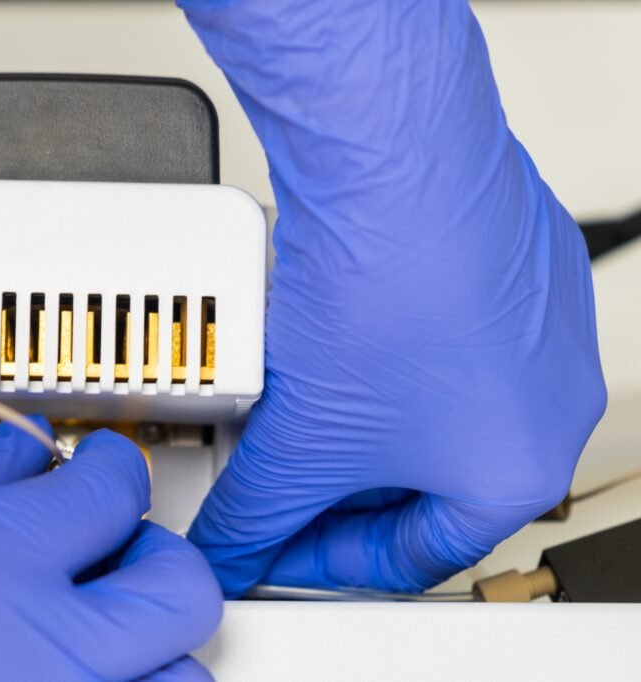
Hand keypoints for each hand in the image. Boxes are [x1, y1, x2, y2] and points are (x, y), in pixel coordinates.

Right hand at [0, 420, 220, 679]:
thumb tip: (28, 454)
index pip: (109, 492)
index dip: (111, 465)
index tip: (99, 467)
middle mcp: (21, 662)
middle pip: (176, 591)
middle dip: (152, 551)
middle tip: (112, 538)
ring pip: (177, 681)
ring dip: (149, 641)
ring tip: (95, 619)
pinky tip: (58, 664)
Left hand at [182, 0, 605, 595]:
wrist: (395, 161)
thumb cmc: (387, 293)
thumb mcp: (299, 441)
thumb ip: (257, 516)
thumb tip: (232, 548)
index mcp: (517, 472)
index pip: (411, 554)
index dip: (328, 563)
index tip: (279, 551)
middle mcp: (546, 403)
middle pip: (419, 479)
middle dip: (336, 485)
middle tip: (275, 481)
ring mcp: (535, 326)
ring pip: (425, 404)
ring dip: (356, 415)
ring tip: (292, 403)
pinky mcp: (511, 262)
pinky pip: (436, 334)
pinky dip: (380, 352)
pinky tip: (329, 337)